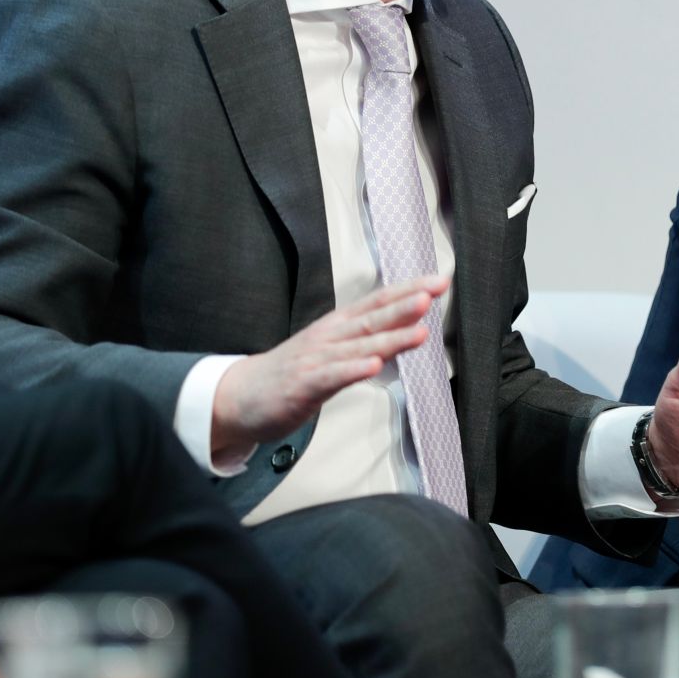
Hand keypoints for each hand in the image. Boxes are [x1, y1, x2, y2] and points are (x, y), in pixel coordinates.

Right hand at [211, 276, 447, 459]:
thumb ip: (370, 340)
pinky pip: (332, 377)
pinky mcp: (303, 385)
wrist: (240, 396)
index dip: (408, 291)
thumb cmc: (293, 372)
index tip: (438, 282)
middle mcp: (329, 337)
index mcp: (338, 326)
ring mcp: (316, 359)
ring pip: (359, 346)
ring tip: (419, 329)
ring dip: (390, 337)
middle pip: (372, 318)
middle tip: (432, 292)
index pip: (377, 302)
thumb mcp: (335, 351)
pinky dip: (354, 370)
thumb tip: (410, 328)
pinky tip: (374, 365)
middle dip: (404, 305)